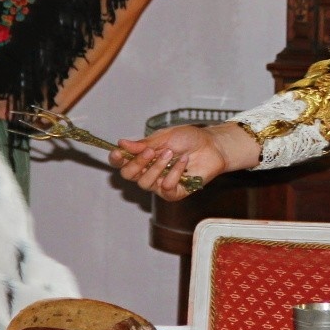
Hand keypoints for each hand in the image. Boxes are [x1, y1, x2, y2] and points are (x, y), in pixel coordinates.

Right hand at [110, 122, 259, 201]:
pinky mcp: (175, 192)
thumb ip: (144, 144)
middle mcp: (149, 172)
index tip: (117, 152)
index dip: (116, 159)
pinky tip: (183, 162)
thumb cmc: (189, 139)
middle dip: (137, 163)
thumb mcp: (166, 137)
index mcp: (144, 157)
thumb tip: (122, 144)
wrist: (213, 146)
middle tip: (150, 151)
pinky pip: (166, 189)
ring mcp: (161, 184)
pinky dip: (174, 174)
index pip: (122, 162)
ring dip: (156, 167)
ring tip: (170, 153)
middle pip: (129, 175)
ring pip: (145, 183)